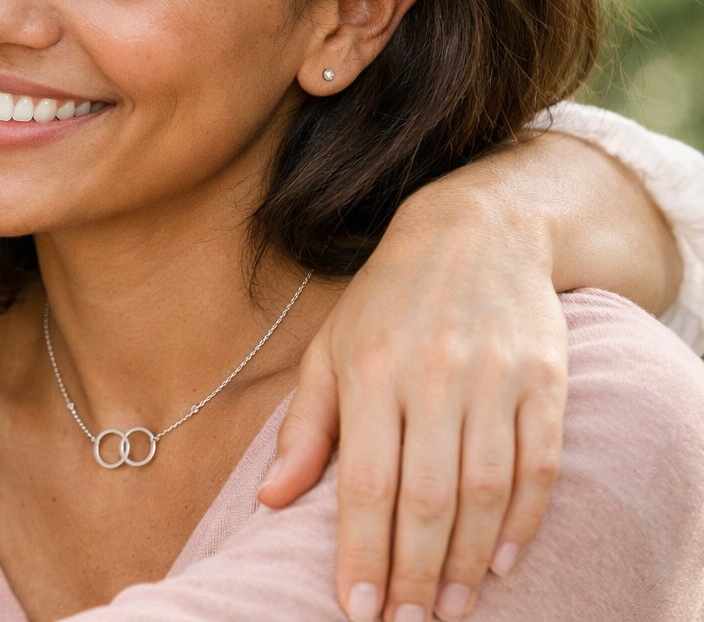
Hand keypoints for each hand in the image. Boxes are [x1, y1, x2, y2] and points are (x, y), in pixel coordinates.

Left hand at [257, 188, 567, 621]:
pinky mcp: (544, 378)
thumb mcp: (330, 349)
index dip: (361, 550)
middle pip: (426, 496)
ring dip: (468, 560)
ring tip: (451, 609)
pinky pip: (538, 463)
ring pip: (484, 489)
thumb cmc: (387, 300)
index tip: (356, 607)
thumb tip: (270, 500)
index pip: (365, 480)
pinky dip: (525, 519)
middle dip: (415, 570)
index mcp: (371, 370)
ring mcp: (493, 377)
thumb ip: (305, 428)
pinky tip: (502, 561)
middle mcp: (432, 375)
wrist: (475, 229)